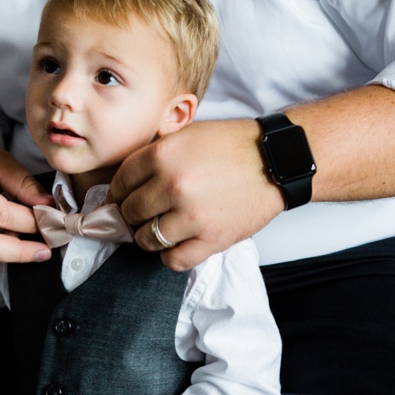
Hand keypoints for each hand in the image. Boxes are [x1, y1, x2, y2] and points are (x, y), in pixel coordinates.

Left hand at [108, 119, 284, 270]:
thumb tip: (126, 180)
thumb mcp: (187, 135)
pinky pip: (172, 259)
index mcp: (163, 155)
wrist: (277, 162)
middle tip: (142, 213)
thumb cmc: (233, 146)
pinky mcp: (211, 239)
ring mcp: (191, 216)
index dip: (117, 191)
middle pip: (130, 211)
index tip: (120, 198)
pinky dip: (169, 255)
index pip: (121, 181)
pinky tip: (177, 243)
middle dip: (132, 213)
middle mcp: (173, 185)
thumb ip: (156, 154)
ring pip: (146, 238)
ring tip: (160, 227)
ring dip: (148, 235)